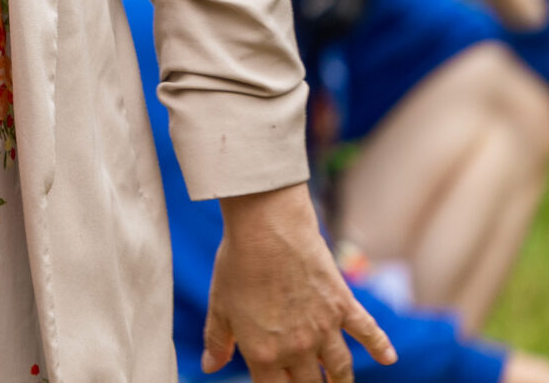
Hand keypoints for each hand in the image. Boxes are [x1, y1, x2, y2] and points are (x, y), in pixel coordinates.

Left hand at [204, 183, 394, 379]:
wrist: (267, 230)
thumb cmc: (236, 265)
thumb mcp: (219, 306)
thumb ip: (217, 340)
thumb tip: (209, 367)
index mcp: (264, 353)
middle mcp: (298, 348)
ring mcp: (325, 329)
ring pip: (341, 370)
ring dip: (341, 382)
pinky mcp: (344, 307)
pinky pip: (368, 333)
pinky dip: (380, 346)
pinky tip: (389, 358)